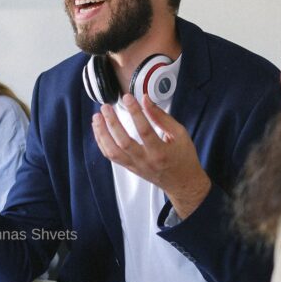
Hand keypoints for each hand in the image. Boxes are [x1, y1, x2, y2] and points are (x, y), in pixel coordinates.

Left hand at [92, 94, 211, 217]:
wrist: (182, 183)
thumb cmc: (183, 158)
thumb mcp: (180, 134)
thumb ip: (162, 117)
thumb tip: (146, 100)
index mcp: (161, 152)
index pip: (144, 130)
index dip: (135, 112)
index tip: (128, 98)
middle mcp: (146, 160)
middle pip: (124, 142)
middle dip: (112, 123)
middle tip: (106, 107)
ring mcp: (135, 166)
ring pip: (112, 151)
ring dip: (102, 133)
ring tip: (97, 117)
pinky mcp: (129, 168)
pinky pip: (111, 156)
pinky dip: (102, 142)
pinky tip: (99, 130)